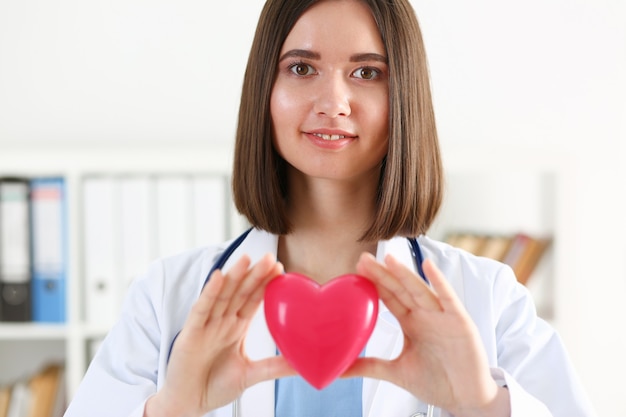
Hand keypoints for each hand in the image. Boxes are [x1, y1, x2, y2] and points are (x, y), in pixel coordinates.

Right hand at [145, 254, 294, 416]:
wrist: (188, 404)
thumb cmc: (214, 387)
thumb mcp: (251, 374)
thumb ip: (275, 366)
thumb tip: (304, 364)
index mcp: (236, 327)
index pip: (253, 299)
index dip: (265, 283)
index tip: (281, 268)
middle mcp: (222, 321)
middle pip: (240, 292)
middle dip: (254, 274)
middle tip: (270, 257)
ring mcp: (206, 325)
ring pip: (222, 295)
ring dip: (234, 276)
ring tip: (247, 259)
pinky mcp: (190, 333)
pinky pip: (201, 309)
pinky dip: (209, 292)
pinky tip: (219, 277)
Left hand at [346, 253, 509, 416]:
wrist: (465, 398)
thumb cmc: (436, 381)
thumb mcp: (396, 372)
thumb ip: (369, 366)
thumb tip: (339, 369)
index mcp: (411, 322)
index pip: (389, 297)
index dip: (374, 283)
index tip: (356, 269)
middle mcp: (425, 315)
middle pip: (400, 289)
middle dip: (382, 273)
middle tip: (363, 258)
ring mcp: (442, 316)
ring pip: (420, 290)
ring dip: (405, 274)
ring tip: (388, 259)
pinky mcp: (459, 322)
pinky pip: (448, 299)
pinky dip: (439, 282)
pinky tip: (428, 266)